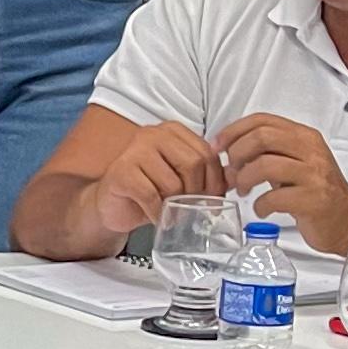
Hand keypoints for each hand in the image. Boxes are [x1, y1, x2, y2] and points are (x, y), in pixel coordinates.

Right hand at [86, 121, 222, 241]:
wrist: (112, 205)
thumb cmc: (149, 191)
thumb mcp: (182, 179)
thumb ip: (206, 175)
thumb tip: (235, 179)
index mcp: (172, 131)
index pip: (207, 153)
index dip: (215, 180)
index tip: (213, 199)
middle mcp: (153, 134)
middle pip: (193, 164)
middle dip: (196, 193)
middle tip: (191, 209)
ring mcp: (134, 150)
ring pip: (173, 182)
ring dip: (175, 205)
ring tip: (170, 212)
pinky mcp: (121, 172)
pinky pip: (151, 196)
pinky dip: (157, 213)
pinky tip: (156, 217)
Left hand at [214, 114, 347, 255]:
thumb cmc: (314, 191)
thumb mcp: (291, 163)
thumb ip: (264, 154)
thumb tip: (226, 153)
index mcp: (304, 137)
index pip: (263, 120)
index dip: (233, 131)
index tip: (217, 146)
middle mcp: (311, 151)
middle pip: (262, 137)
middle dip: (237, 154)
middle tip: (232, 171)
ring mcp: (314, 175)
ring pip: (265, 165)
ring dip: (244, 179)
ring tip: (243, 191)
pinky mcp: (314, 200)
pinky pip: (274, 198)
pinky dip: (259, 205)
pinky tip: (261, 209)